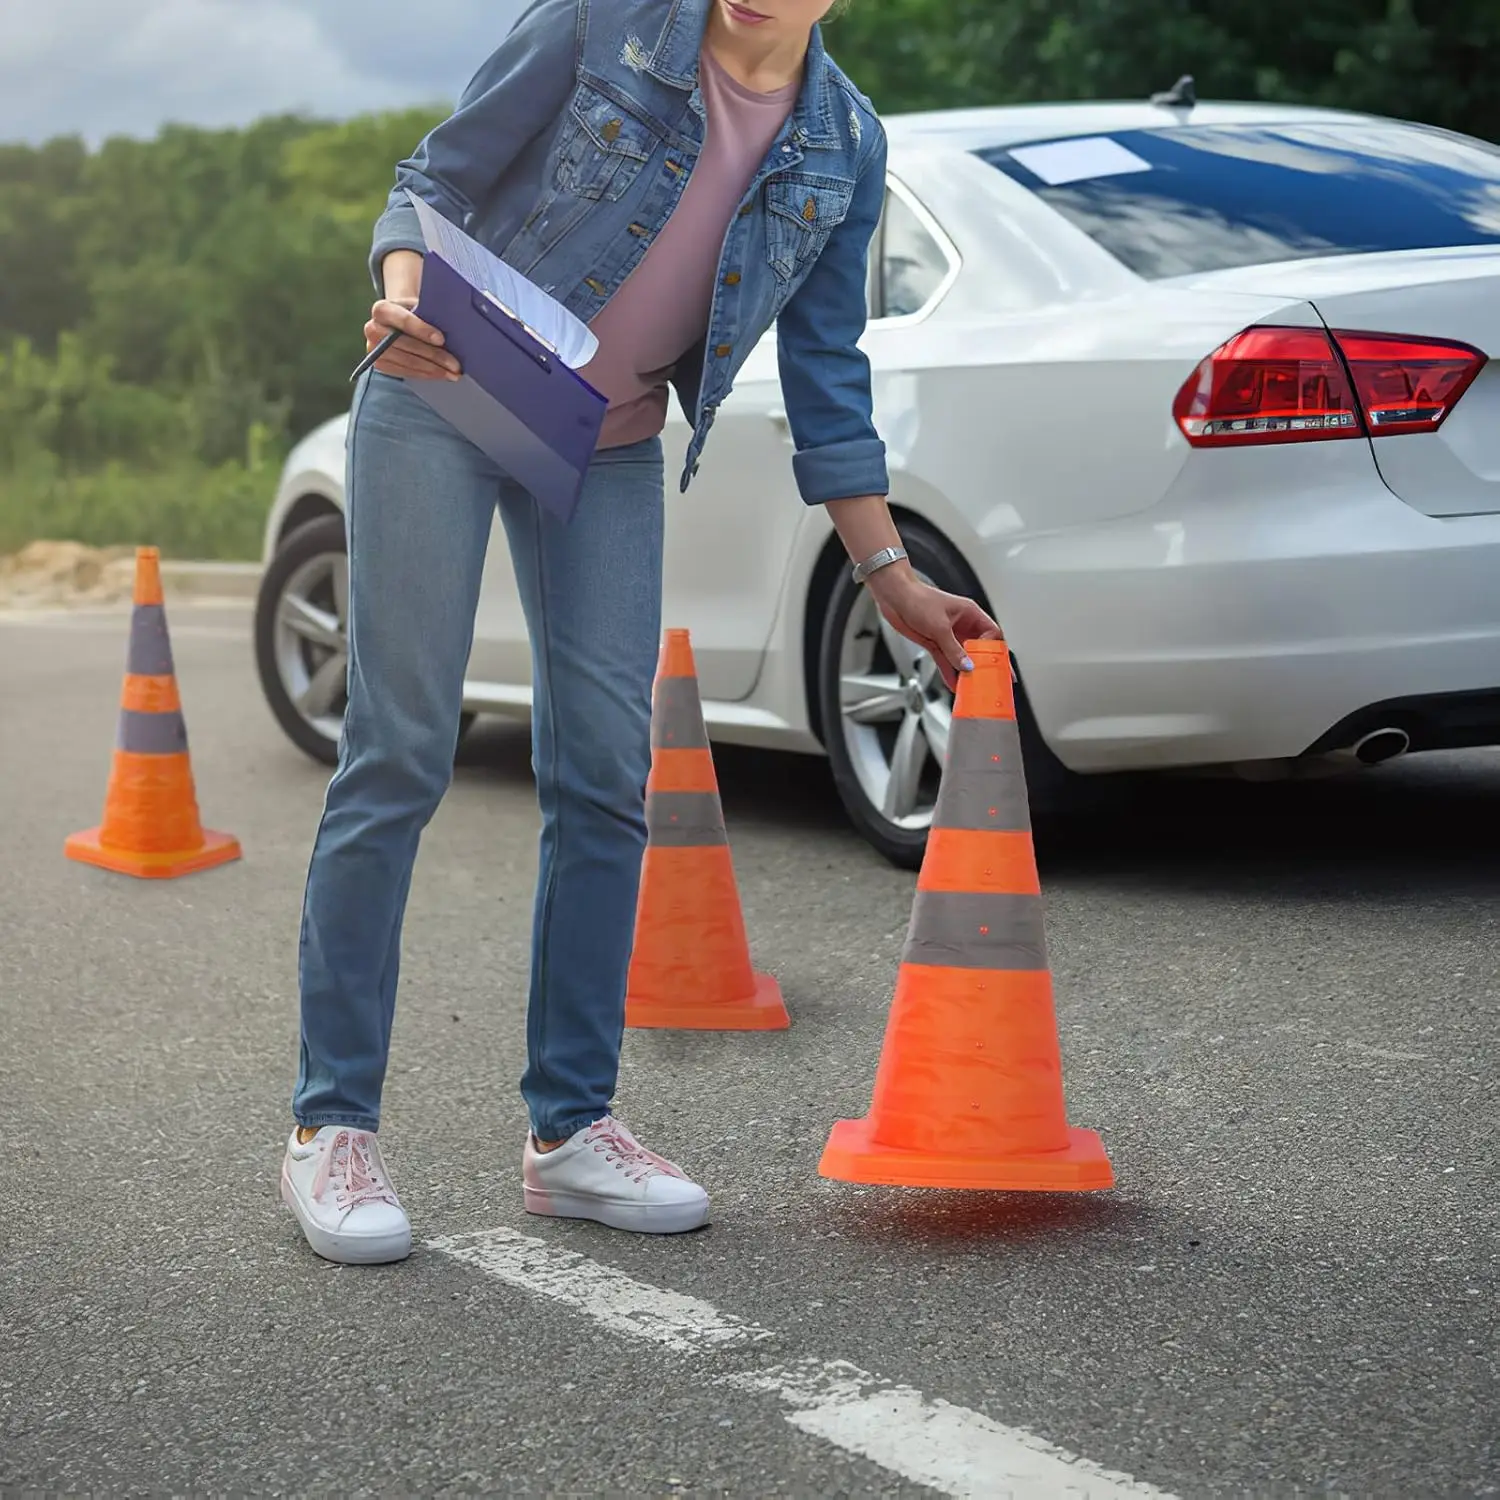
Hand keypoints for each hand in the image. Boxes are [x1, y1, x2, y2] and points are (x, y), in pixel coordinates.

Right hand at [364, 295, 461, 380]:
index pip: (403, 321)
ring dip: (434, 370)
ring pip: (408, 362)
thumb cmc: (414, 312)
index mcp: (382, 309)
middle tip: (455, 365)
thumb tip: (453, 328)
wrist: (398, 322)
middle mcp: (372, 329)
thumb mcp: (419, 306)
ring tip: (453, 373)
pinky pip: (406, 372)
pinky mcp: (380, 365)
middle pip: (407, 345)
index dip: (422, 330)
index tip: (442, 340)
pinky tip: (441, 375)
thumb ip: (429, 313)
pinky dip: (426, 374)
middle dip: (435, 356)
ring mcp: (374, 350)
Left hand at [867, 568, 1003, 691]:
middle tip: (988, 678)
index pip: (991, 633)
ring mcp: (948, 635)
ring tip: (971, 685)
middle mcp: (962, 625)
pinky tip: (953, 682)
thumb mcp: (939, 626)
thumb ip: (953, 649)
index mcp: (969, 613)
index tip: (995, 663)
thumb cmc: (917, 598)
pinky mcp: (935, 643)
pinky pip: (946, 661)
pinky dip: (949, 672)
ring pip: (962, 657)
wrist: (895, 598)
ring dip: (965, 671)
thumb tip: (967, 665)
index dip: (995, 649)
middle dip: (983, 663)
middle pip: (979, 648)